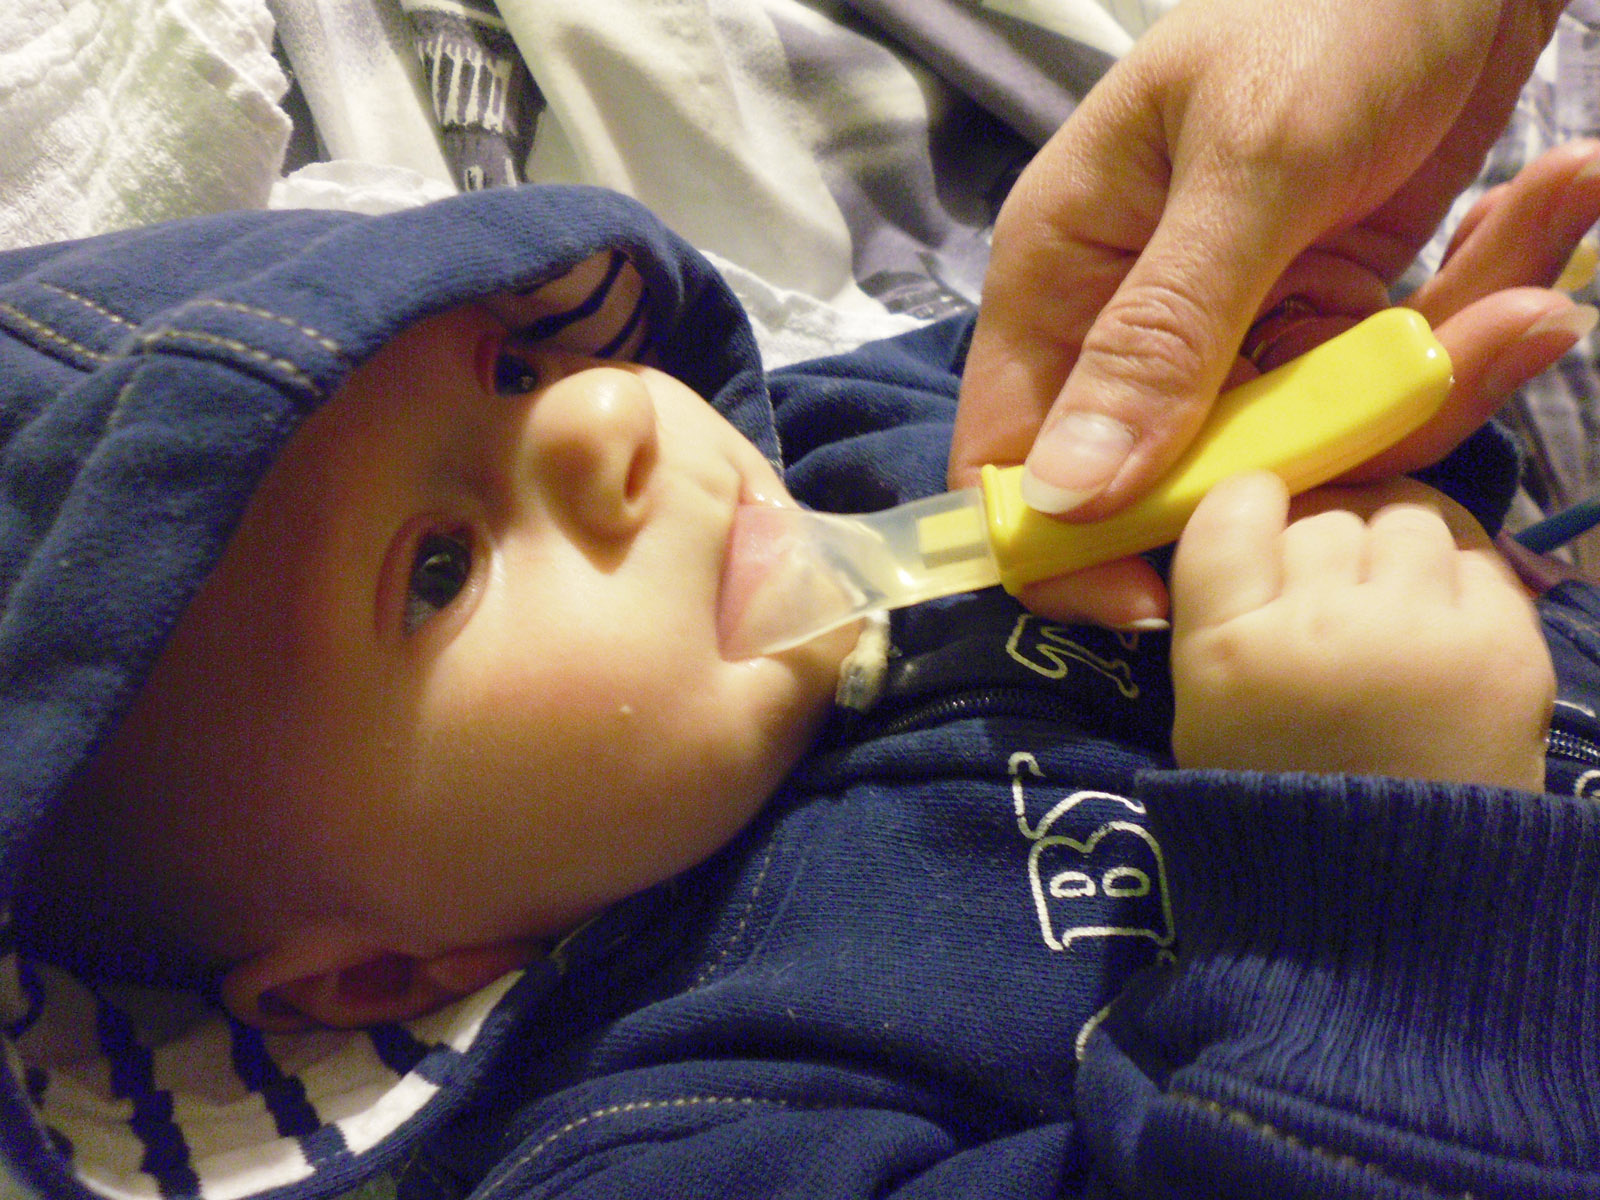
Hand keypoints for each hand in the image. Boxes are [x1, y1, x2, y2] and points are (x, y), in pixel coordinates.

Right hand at [952, 0, 1582, 627]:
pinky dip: (1467, 327)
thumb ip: (1159, 339)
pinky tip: (1547, 207)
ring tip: (1536, 281)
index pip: (1011, 456)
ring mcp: (1233, 325)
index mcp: (1062, 276)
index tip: (1167, 597)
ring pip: (1300, 439)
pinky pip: (1377, 384)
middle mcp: (1129, 318)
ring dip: (1432, 376)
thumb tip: (1065, 503)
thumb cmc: (1327, 7)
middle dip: (1312, 461)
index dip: (1065, 548)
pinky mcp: (1325, 315)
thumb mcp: (1247, 169)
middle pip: (1178, 471)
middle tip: (1449, 370)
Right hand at [1169, 472, 1553, 791]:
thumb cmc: (1279, 792)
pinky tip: (1438, 628)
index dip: (1251, 505)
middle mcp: (1322, 628)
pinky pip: (1476, 557)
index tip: (1261, 525)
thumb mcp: (1203, 706)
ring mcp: (1420, 634)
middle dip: (1325, 544)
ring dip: (1394, 548)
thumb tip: (1265, 505)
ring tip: (1391, 602)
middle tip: (1329, 596)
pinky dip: (1455, 582)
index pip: (1235, 509)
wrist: (1387, 899)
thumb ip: (1220, 607)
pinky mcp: (1503, 645)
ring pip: (1404, 518)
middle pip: (1324, 516)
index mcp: (1230, 650)